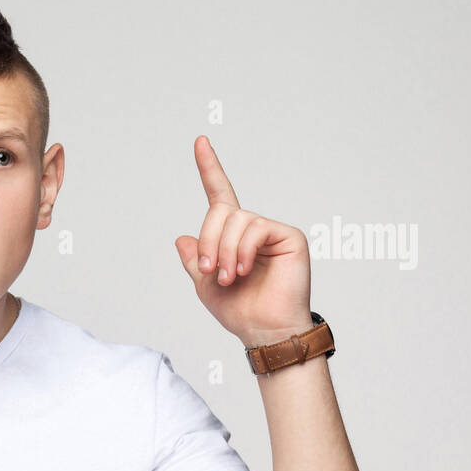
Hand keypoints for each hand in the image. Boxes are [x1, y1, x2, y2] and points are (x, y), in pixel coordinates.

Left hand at [174, 136, 313, 347]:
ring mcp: (271, 230)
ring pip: (236, 220)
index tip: (200, 141)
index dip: (209, 168)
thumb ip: (196, 260)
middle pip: (220, 211)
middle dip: (209, 240)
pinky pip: (256, 228)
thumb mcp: (205, 285)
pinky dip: (243, 250)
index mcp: (232, 236)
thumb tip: (182, 237)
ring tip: (229, 277)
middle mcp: (252, 228)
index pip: (219, 196)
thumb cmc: (239, 310)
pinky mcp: (289, 236)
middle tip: (211, 271)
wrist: (263, 330)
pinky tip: (244, 270)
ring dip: (224, 251)